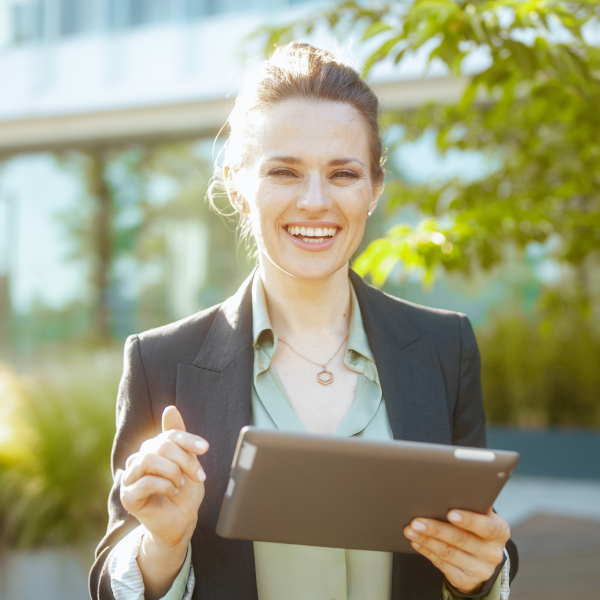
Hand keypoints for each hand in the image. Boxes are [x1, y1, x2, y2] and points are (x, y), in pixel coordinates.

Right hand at [120, 405, 208, 548]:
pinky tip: (172, 492)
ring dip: (172, 472)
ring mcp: (130, 478)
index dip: (188, 440)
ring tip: (180, 483)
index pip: (169, 435)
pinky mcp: (127, 496)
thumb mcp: (188, 461)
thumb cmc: (185, 491)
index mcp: (152, 449)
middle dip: (184, 460)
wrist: (181, 521)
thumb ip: (179, 437)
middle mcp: (138, 460)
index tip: (205, 448)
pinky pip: (143, 482)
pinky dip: (164, 485)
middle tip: (198, 475)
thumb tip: (169, 408)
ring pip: (148, 460)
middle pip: (160, 446)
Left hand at [403, 508, 509, 594]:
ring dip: (426, 540)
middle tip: (417, 521)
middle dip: (436, 529)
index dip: (469, 520)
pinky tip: (417, 542)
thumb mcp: (482, 516)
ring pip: (448, 553)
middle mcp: (492, 553)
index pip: (486, 526)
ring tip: (411, 530)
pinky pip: (442, 565)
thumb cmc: (477, 528)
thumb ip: (472, 506)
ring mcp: (480, 569)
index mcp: (499, 531)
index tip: (451, 513)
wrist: (482, 558)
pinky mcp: (466, 580)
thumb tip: (450, 491)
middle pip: (461, 540)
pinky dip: (427, 552)